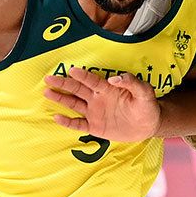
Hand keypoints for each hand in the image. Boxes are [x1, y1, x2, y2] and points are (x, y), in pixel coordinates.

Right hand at [43, 67, 158, 141]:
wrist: (148, 126)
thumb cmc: (147, 106)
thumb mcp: (145, 93)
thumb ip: (132, 82)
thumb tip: (114, 78)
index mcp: (108, 89)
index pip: (92, 81)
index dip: (82, 75)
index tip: (71, 70)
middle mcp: (98, 98)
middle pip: (77, 89)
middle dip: (63, 83)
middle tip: (49, 78)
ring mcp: (95, 112)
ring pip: (74, 104)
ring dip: (61, 99)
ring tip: (47, 92)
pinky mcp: (95, 127)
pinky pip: (78, 124)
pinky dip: (68, 122)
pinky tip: (57, 117)